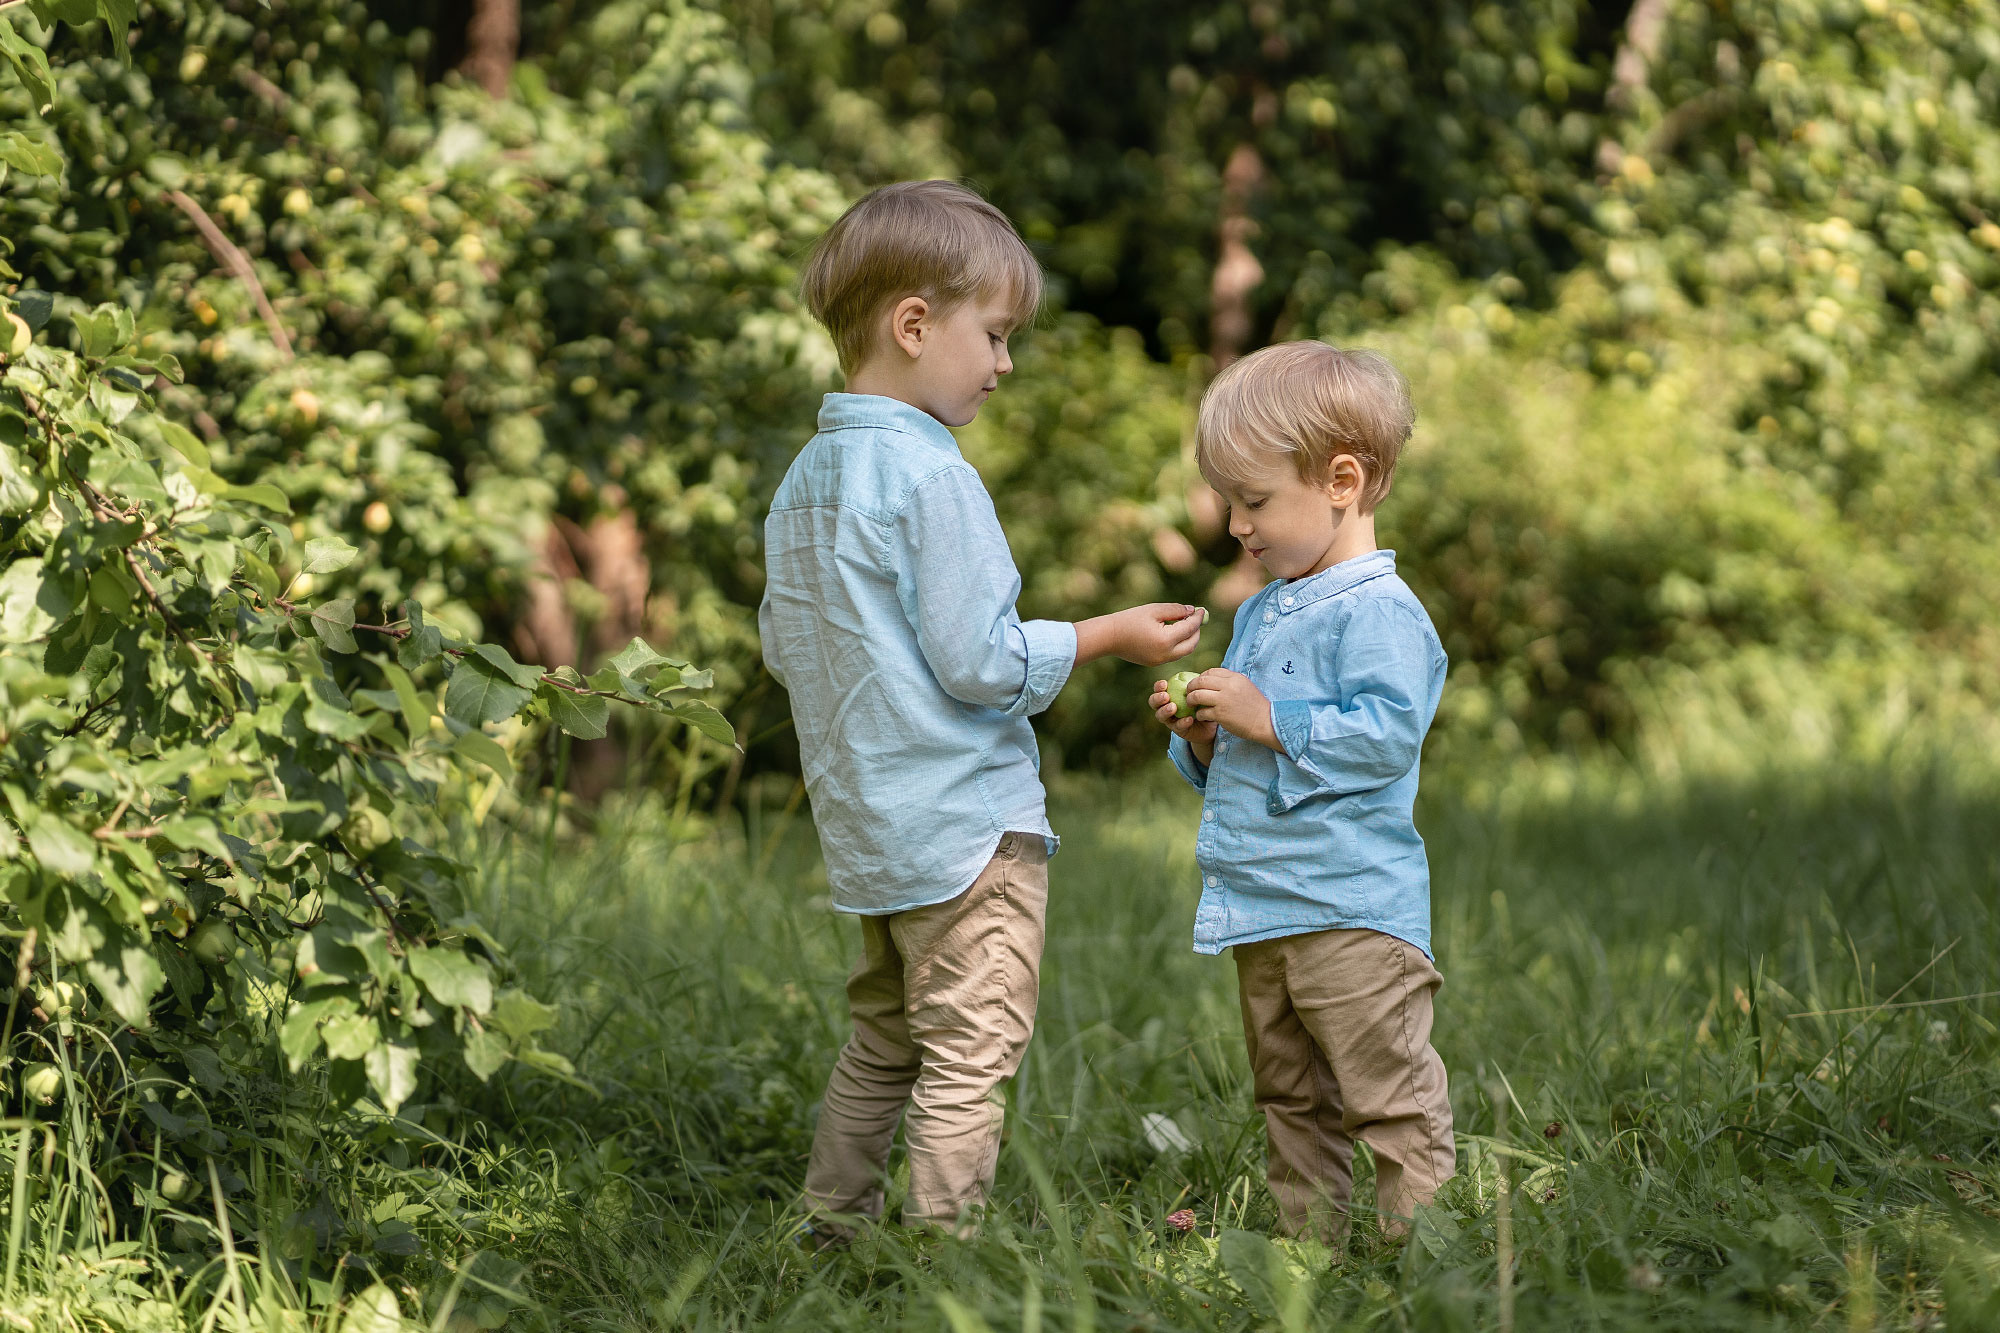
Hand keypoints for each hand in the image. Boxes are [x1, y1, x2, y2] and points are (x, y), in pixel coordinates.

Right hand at [1076, 603, 1205, 666]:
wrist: (1109, 637)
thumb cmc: (1129, 620)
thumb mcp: (1154, 610)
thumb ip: (1175, 610)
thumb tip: (1192, 611)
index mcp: (1166, 639)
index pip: (1190, 628)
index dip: (1198, 618)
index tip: (1202, 610)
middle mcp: (1166, 654)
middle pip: (1191, 644)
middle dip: (1197, 631)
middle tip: (1196, 619)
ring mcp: (1160, 661)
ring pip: (1183, 651)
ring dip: (1188, 639)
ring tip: (1185, 624)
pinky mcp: (1154, 663)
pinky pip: (1173, 654)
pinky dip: (1178, 644)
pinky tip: (1172, 633)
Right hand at [1150, 680, 1217, 744]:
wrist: (1210, 724)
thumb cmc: (1202, 704)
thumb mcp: (1199, 693)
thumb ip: (1195, 686)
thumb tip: (1198, 675)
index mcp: (1168, 696)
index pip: (1158, 690)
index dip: (1158, 686)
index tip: (1164, 684)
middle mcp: (1165, 708)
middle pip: (1154, 703)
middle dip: (1157, 699)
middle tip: (1166, 696)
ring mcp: (1170, 720)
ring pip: (1161, 716)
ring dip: (1165, 711)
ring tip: (1173, 707)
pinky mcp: (1179, 730)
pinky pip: (1178, 726)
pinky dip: (1182, 722)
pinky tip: (1189, 719)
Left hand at [1186, 668, 1278, 749]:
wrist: (1265, 722)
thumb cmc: (1254, 705)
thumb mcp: (1244, 686)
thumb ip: (1229, 681)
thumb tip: (1211, 678)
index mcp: (1235, 678)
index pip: (1211, 672)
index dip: (1201, 677)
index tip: (1198, 684)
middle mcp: (1228, 686)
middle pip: (1201, 681)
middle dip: (1191, 686)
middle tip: (1189, 693)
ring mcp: (1223, 700)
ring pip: (1197, 695)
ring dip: (1191, 700)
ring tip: (1191, 704)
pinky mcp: (1220, 714)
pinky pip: (1202, 712)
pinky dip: (1199, 714)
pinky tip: (1202, 716)